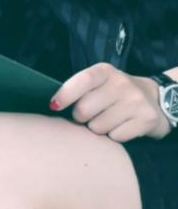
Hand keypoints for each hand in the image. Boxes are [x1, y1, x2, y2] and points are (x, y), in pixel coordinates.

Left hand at [52, 62, 171, 141]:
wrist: (156, 98)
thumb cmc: (115, 92)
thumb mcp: (99, 83)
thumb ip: (79, 90)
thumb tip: (53, 106)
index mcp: (105, 71)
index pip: (82, 81)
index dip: (65, 95)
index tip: (54, 106)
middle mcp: (122, 83)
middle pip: (85, 109)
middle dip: (80, 117)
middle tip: (89, 115)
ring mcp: (136, 101)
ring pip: (98, 127)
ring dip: (97, 128)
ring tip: (108, 119)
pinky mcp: (147, 119)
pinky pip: (116, 137)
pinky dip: (114, 136)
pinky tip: (122, 126)